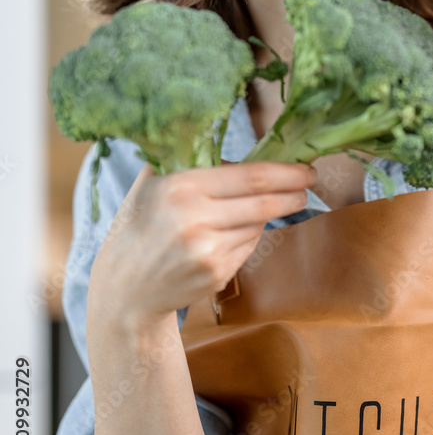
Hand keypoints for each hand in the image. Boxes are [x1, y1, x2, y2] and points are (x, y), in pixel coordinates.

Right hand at [87, 160, 315, 333]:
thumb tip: (237, 145)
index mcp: (181, 187)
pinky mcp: (217, 275)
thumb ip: (187, 159)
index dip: (287, 172)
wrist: (123, 289)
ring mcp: (208, 251)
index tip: (306, 169)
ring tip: (254, 208)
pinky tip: (228, 235)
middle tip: (308, 185)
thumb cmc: (138, 227)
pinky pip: (248, 247)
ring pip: (258, 225)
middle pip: (264, 202)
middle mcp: (195, 220)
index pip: (252, 176)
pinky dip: (248, 237)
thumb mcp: (151, 183)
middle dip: (293, 193)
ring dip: (265, 215)